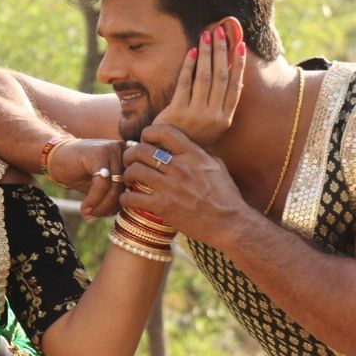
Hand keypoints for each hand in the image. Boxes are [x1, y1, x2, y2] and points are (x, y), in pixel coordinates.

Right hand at [48, 138, 125, 218]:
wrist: (55, 156)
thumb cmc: (80, 172)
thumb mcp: (101, 187)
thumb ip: (114, 197)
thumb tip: (124, 215)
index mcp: (129, 159)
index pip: (133, 188)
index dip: (120, 206)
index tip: (105, 215)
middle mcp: (124, 152)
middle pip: (124, 188)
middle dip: (109, 208)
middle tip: (94, 216)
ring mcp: (112, 150)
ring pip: (114, 188)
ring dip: (101, 206)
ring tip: (88, 213)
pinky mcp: (99, 153)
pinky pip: (101, 184)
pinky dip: (93, 200)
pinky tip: (84, 207)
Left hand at [120, 124, 249, 244]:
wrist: (230, 223)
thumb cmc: (226, 195)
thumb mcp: (217, 166)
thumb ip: (199, 153)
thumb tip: (187, 145)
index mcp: (193, 155)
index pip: (164, 131)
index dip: (149, 132)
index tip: (144, 139)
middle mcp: (180, 168)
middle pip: (142, 150)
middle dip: (131, 153)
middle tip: (129, 160)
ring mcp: (170, 187)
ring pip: (134, 171)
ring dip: (127, 174)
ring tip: (128, 178)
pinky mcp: (163, 207)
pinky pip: (133, 198)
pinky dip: (125, 199)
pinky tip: (127, 200)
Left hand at [153, 25, 244, 145]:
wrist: (168, 157)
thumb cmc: (191, 138)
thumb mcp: (211, 127)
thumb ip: (221, 106)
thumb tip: (234, 79)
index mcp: (224, 119)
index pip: (236, 87)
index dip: (239, 65)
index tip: (240, 45)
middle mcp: (213, 117)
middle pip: (221, 77)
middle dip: (221, 51)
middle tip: (220, 32)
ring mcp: (196, 115)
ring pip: (205, 77)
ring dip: (207, 54)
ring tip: (207, 36)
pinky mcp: (177, 112)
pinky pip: (185, 83)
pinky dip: (189, 65)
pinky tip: (191, 52)